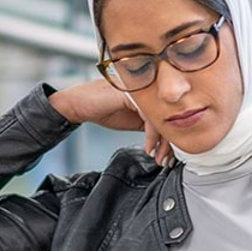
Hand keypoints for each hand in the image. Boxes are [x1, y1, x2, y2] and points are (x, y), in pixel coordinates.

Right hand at [50, 80, 175, 164]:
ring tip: (158, 156)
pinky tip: (149, 147)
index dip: (171, 137)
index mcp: (150, 95)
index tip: (170, 155)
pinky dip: (151, 136)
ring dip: (162, 142)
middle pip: (169, 118)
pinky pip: (150, 118)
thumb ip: (149, 125)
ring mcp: (142, 92)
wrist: (80, 104)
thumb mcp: (133, 120)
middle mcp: (149, 91)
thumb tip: (167, 142)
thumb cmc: (104, 110)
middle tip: (166, 160)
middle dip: (169, 143)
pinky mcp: (134, 96)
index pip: (169, 116)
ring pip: (162, 119)